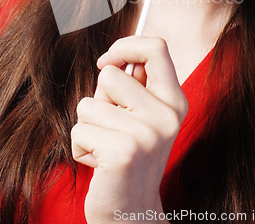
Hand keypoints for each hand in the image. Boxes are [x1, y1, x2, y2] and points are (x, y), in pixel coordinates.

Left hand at [71, 36, 187, 223]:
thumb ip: (134, 84)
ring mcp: (147, 133)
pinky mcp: (123, 151)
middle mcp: (167, 115)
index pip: (156, 47)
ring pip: (89, 103)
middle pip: (110, 74)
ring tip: (106, 145)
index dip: (126, 46)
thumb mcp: (141, 115)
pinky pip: (80, 128)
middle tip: (113, 126)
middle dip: (100, 98)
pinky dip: (80, 146)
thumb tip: (112, 56)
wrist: (131, 210)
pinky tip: (99, 162)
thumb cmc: (128, 154)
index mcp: (174, 100)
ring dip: (88, 124)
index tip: (108, 60)